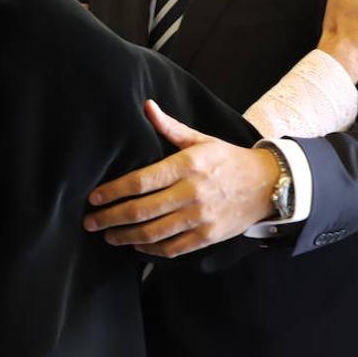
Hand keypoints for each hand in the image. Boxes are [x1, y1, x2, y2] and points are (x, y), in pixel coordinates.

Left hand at [83, 100, 278, 256]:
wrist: (267, 185)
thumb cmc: (230, 159)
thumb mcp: (201, 139)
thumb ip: (170, 128)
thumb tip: (147, 107)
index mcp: (188, 165)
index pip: (141, 181)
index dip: (113, 192)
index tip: (94, 198)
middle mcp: (192, 192)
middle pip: (141, 210)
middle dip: (110, 218)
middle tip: (90, 221)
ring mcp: (200, 217)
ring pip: (153, 233)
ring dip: (124, 236)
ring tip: (108, 235)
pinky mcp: (207, 236)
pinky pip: (171, 248)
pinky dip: (149, 249)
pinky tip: (136, 245)